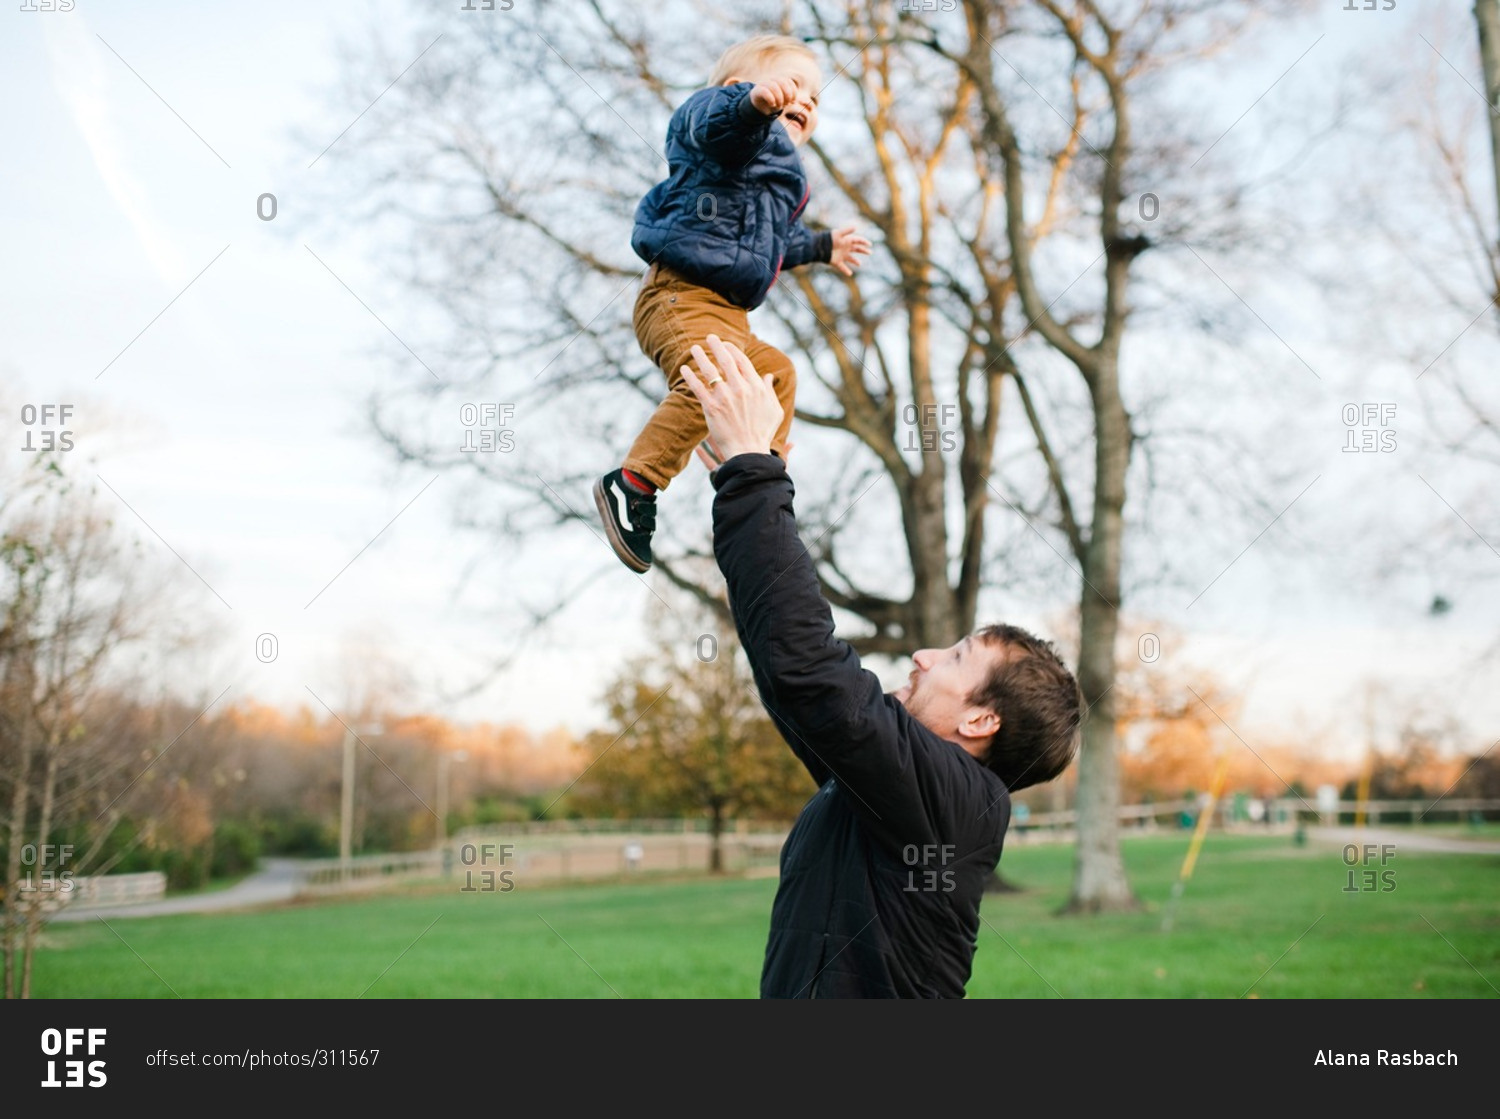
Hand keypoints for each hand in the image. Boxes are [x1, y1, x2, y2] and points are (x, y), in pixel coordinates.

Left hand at [681, 335, 784, 463]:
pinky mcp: (711, 408)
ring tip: (694, 348)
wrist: (748, 451)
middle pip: (726, 360)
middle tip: (709, 337)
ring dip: (701, 357)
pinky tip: (684, 369)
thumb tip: (768, 376)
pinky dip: (690, 377)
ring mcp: (725, 398)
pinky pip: (698, 388)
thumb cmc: (763, 433)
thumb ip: (770, 391)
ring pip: (710, 371)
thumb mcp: (774, 410)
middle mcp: (740, 389)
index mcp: (755, 387)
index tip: (726, 344)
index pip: (742, 361)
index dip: (733, 350)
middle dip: (717, 346)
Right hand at [750, 78, 799, 116]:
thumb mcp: (783, 101)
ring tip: (779, 106)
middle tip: (787, 104)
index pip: (789, 81)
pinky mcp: (757, 90)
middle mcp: (772, 80)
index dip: (793, 91)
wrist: (759, 106)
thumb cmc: (773, 102)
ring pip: (774, 86)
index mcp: (780, 81)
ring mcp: (764, 84)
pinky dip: (770, 98)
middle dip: (787, 94)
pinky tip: (772, 104)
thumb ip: (789, 99)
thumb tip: (795, 101)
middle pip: (782, 82)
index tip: (793, 101)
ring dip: (779, 98)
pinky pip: (764, 91)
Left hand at [829, 225, 871, 275]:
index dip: (864, 242)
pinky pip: (842, 267)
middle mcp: (845, 248)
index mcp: (846, 240)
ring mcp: (841, 255)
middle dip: (863, 251)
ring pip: (850, 258)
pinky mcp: (836, 262)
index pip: (857, 240)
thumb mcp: (838, 234)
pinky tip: (850, 274)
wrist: (819, 247)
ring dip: (855, 261)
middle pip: (856, 249)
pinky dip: (846, 270)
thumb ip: (847, 231)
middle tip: (870, 252)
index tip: (870, 244)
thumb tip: (855, 227)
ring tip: (859, 264)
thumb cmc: (829, 239)